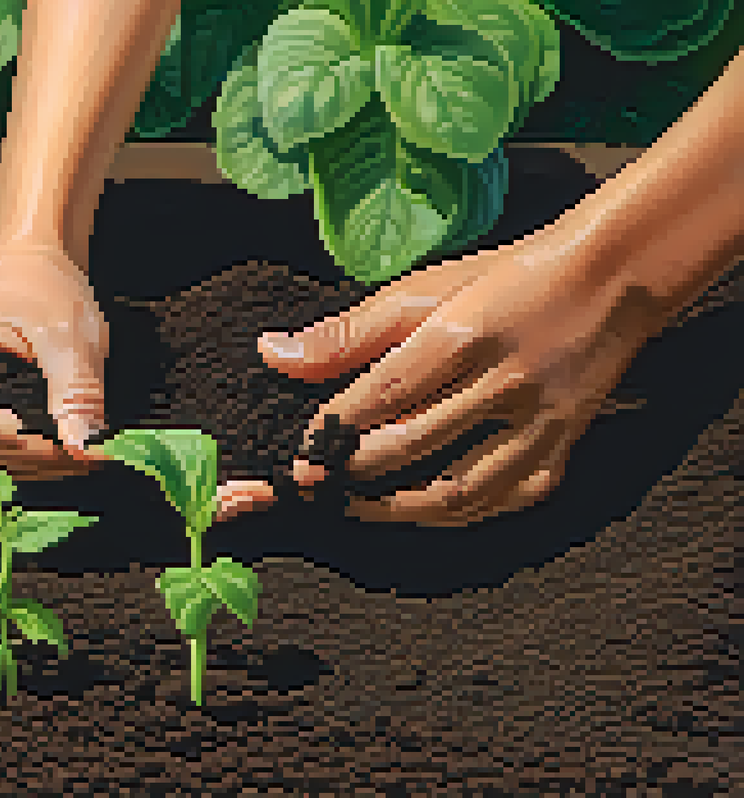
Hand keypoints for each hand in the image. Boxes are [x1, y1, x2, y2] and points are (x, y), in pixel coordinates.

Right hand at [0, 242, 113, 484]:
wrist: (22, 270)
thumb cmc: (39, 287)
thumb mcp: (64, 328)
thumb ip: (73, 388)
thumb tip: (82, 448)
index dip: (11, 438)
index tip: (66, 442)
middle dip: (35, 458)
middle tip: (95, 453)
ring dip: (28, 470)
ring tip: (81, 454)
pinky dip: (15, 469)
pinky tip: (54, 453)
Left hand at [221, 236, 669, 525]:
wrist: (609, 281)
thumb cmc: (499, 281)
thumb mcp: (420, 291)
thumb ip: (345, 333)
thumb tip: (270, 354)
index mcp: (466, 333)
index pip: (388, 392)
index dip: (337, 430)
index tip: (300, 457)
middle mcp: (507, 381)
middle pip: (417, 443)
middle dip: (355, 472)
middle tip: (315, 484)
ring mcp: (541, 423)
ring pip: (459, 490)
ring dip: (396, 508)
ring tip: (352, 505)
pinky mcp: (562, 450)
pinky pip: (500, 501)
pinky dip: (452, 516)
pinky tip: (413, 510)